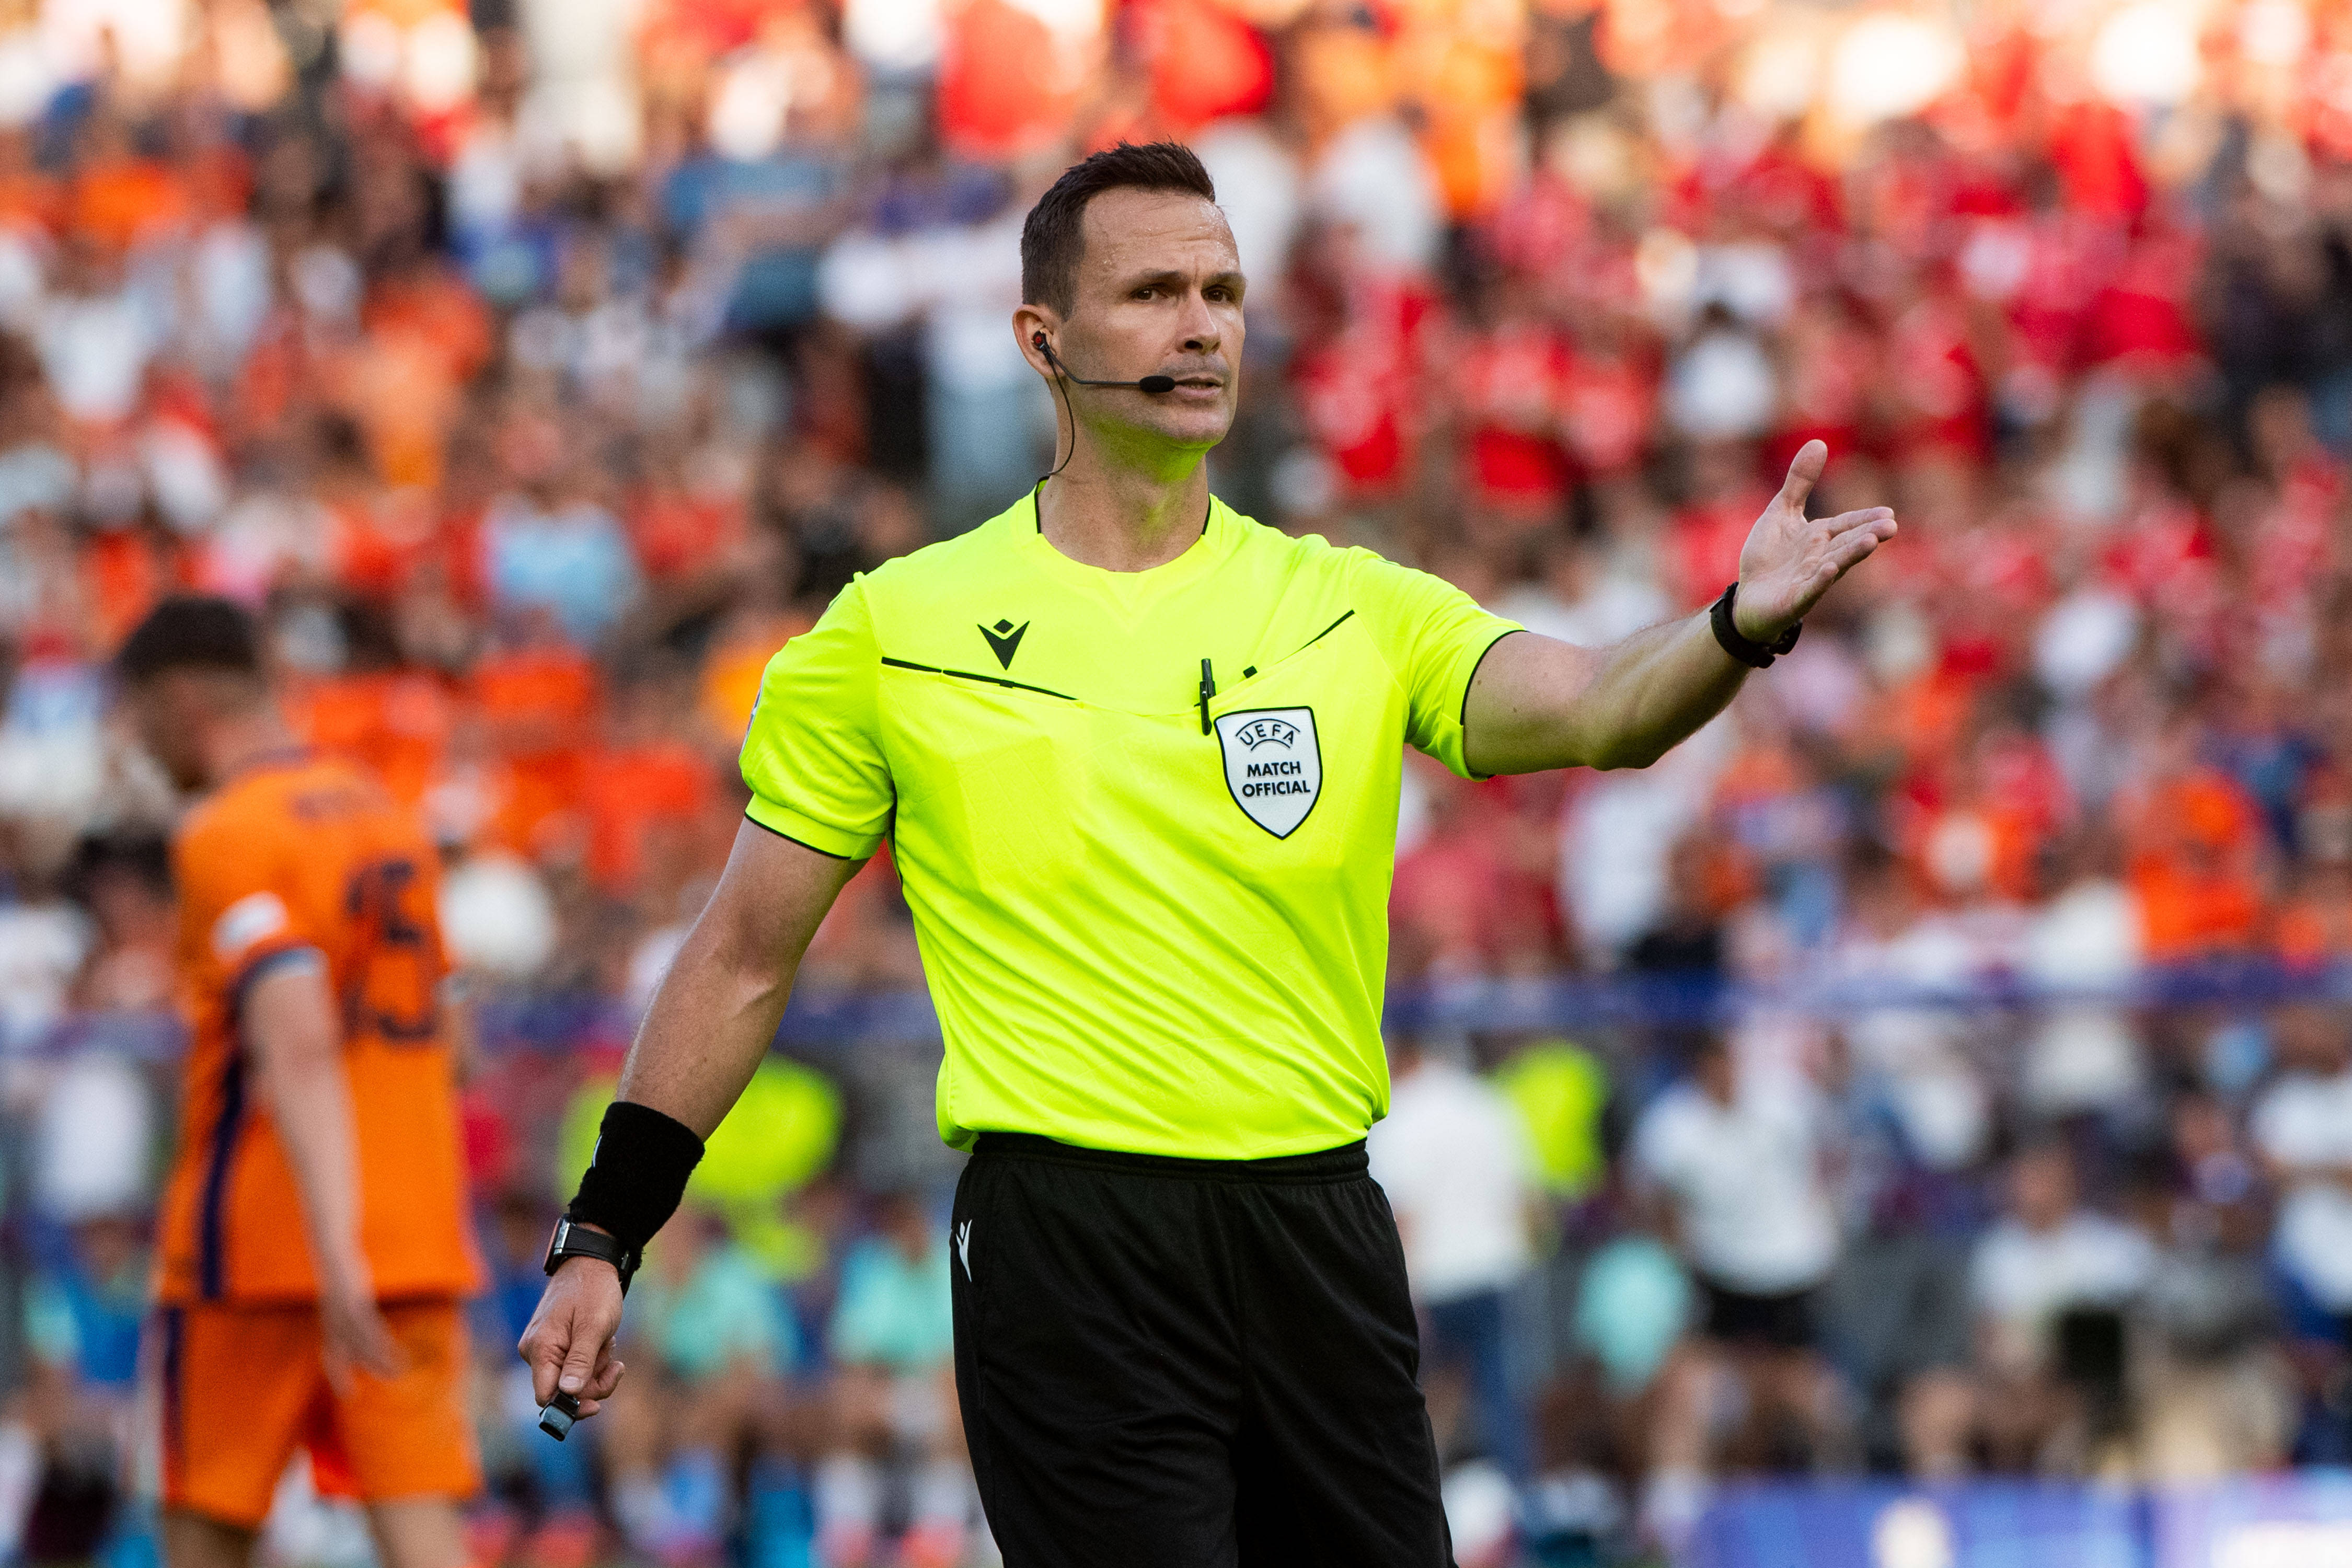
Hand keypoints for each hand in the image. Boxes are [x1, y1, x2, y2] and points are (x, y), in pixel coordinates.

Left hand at [319, 1264, 405, 1391]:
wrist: (334, 1251)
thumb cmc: (342, 1270)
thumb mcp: (343, 1291)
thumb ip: (349, 1305)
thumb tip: (355, 1310)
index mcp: (330, 1320)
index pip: (330, 1353)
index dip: (337, 1373)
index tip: (347, 1393)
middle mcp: (333, 1321)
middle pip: (342, 1353)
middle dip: (346, 1374)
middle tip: (352, 1397)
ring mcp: (344, 1313)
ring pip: (360, 1345)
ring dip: (377, 1361)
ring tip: (395, 1375)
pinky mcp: (356, 1303)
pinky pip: (370, 1328)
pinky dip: (381, 1342)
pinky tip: (393, 1351)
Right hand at [519, 1256, 626, 1419]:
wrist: (592, 1264)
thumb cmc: (593, 1291)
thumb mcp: (594, 1326)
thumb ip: (581, 1361)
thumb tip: (568, 1393)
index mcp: (540, 1350)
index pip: (546, 1396)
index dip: (570, 1407)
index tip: (597, 1406)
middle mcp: (536, 1353)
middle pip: (563, 1392)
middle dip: (593, 1383)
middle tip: (615, 1365)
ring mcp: (545, 1349)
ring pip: (573, 1381)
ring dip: (597, 1369)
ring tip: (608, 1344)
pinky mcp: (556, 1346)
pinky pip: (575, 1367)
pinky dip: (594, 1360)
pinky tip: (604, 1343)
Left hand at [1733, 440, 1896, 643]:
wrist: (1748, 598)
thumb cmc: (1769, 557)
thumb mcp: (1781, 512)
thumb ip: (1799, 482)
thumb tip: (1818, 442)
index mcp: (1820, 537)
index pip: (1846, 525)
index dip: (1865, 519)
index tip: (1889, 513)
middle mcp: (1820, 558)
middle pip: (1846, 544)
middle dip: (1867, 535)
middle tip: (1891, 526)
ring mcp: (1809, 581)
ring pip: (1834, 566)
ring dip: (1851, 555)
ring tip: (1870, 543)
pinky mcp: (1794, 600)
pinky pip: (1809, 589)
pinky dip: (1820, 579)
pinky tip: (1831, 569)